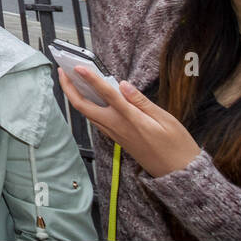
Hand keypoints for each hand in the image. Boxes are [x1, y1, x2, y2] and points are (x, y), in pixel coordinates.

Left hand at [60, 67, 202, 176]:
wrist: (178, 173)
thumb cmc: (176, 146)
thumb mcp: (165, 120)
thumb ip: (142, 101)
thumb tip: (123, 85)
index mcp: (130, 119)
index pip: (106, 95)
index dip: (91, 79)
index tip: (78, 67)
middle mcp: (117, 127)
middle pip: (83, 106)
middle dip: (68, 88)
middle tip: (62, 71)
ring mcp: (114, 134)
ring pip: (87, 113)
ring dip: (75, 96)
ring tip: (70, 80)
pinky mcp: (115, 138)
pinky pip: (95, 120)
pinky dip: (87, 106)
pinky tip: (88, 97)